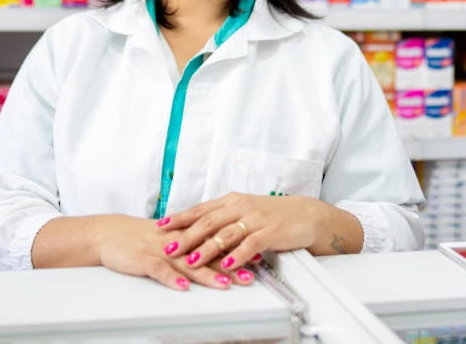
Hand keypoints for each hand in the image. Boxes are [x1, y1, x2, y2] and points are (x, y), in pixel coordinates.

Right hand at [91, 214, 255, 290]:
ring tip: (225, 283)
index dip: (238, 247)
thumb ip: (193, 243)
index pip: (216, 241)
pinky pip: (160, 271)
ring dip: (207, 274)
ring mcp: (161, 251)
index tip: (258, 253)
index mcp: (185, 235)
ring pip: (188, 262)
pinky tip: (183, 287)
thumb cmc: (140, 237)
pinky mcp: (144, 260)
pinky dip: (172, 279)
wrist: (109, 233)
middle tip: (251, 273)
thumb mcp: (170, 239)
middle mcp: (178, 242)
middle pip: (208, 252)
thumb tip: (217, 249)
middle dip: (231, 264)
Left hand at [158, 193, 339, 272]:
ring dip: (207, 249)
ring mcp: (255, 218)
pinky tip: (226, 265)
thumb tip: (196, 228)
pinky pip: (250, 244)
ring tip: (192, 260)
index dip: (180, 218)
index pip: (201, 209)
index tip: (160, 226)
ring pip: (226, 234)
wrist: (305, 214)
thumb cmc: (272, 215)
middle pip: (208, 222)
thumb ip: (223, 218)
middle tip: (169, 247)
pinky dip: (237, 255)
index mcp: (231, 201)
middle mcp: (240, 207)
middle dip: (186, 236)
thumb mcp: (244, 211)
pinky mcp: (270, 231)